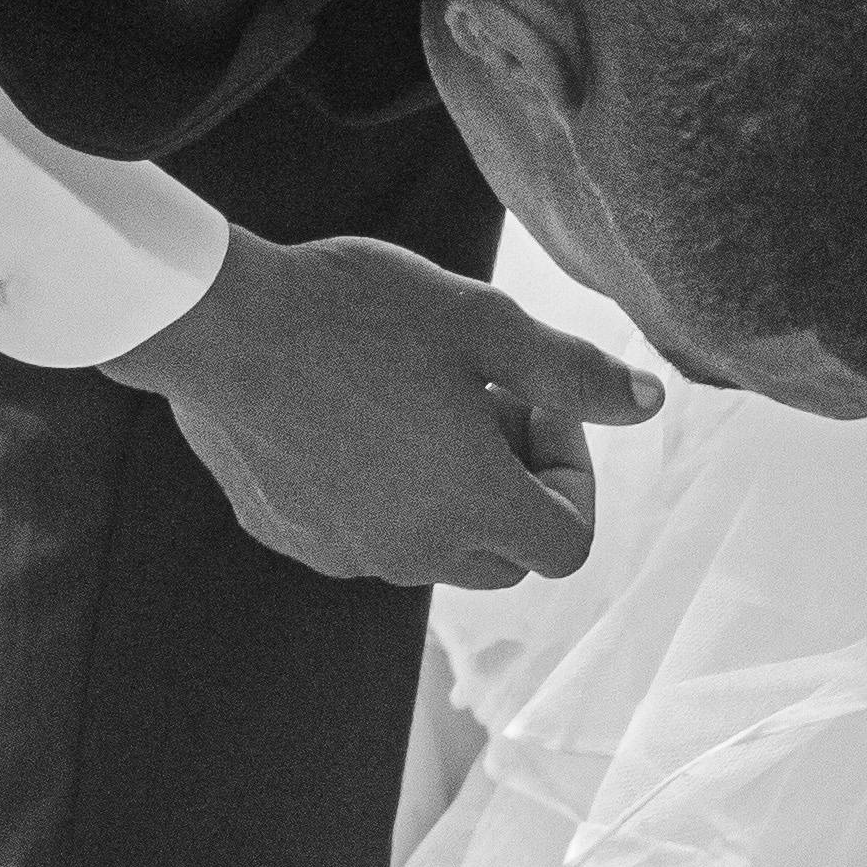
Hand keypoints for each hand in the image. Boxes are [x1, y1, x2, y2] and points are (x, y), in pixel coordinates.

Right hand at [103, 230, 662, 589]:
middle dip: (519, 486)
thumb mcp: (486, 324)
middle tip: (486, 398)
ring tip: (419, 397)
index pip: (569, 543)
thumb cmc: (358, 311)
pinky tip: (355, 413)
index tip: (537, 401)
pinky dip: (385, 492)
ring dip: (452, 490)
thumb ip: (575, 372)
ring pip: (435, 548)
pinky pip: (365, 535)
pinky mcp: (290, 535)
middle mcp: (411, 551)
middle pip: (508, 555)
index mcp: (472, 506)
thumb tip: (651, 402)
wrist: (215, 321)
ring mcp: (344, 552)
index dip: (575, 476)